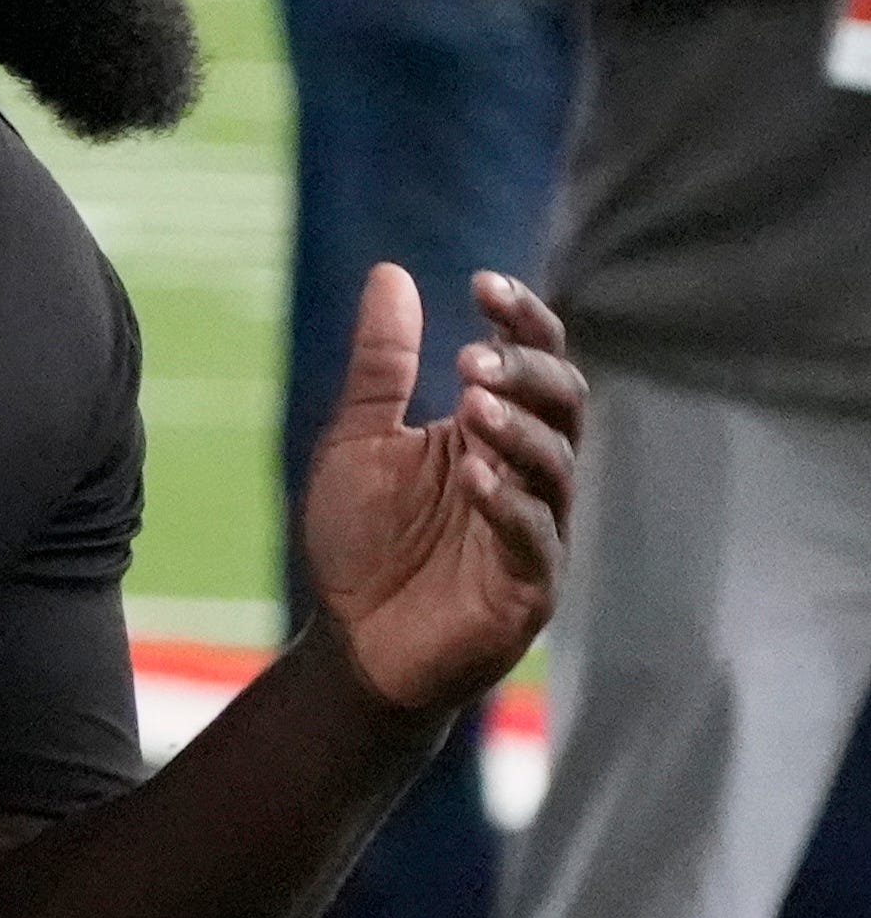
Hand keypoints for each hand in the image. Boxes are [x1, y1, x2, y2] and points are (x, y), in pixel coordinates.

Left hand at [301, 265, 584, 715]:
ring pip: (556, 465)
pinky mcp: (529, 587)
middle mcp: (528, 473)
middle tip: (471, 356)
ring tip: (471, 402)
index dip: (521, 318)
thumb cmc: (362, 543)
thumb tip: (391, 274)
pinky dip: (507, 504)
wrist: (353, 644)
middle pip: (562, 403)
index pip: (532, 359)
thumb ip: (381, 366)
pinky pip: (535, 538)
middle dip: (525, 372)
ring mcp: (536, 529)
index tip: (483, 283)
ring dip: (516, 429)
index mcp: (494, 431)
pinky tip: (473, 476)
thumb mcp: (359, 440)